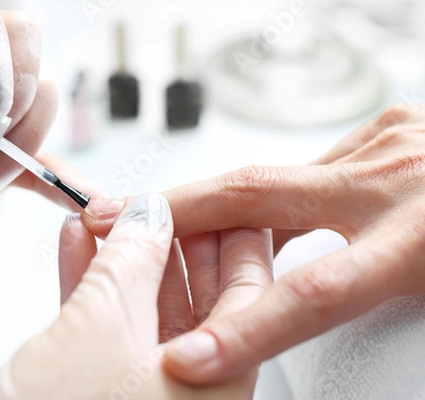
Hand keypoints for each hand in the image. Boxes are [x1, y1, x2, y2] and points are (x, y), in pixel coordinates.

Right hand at [0, 193, 271, 398]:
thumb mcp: (101, 326)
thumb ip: (132, 261)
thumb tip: (149, 215)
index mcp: (221, 380)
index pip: (249, 286)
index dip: (228, 230)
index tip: (208, 195)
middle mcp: (193, 389)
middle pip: (195, 292)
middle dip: (165, 238)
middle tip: (144, 201)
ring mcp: (144, 389)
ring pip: (143, 305)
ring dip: (119, 254)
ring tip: (100, 213)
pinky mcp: (100, 388)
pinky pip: (105, 324)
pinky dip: (89, 282)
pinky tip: (76, 248)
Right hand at [86, 104, 424, 383]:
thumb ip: (363, 293)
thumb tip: (284, 313)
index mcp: (424, 236)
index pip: (315, 293)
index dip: (244, 331)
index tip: (188, 360)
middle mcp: (396, 180)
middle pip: (257, 195)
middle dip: (177, 212)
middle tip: (116, 222)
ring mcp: (387, 142)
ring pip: (273, 176)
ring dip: (218, 206)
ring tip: (161, 223)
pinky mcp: (385, 125)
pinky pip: (305, 167)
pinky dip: (270, 195)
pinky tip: (254, 215)